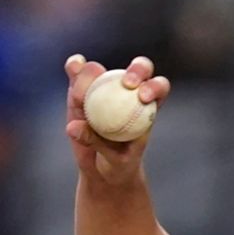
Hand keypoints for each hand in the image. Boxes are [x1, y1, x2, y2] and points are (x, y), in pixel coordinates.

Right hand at [64, 54, 170, 185]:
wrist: (102, 167)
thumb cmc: (117, 164)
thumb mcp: (114, 160)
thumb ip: (97, 142)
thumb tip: (74, 127)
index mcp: (148, 107)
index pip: (158, 89)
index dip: (154, 87)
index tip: (143, 97)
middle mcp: (128, 92)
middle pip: (139, 70)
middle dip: (137, 70)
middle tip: (127, 84)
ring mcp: (104, 87)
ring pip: (103, 70)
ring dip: (92, 75)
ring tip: (79, 98)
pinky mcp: (82, 88)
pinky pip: (78, 74)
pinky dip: (75, 68)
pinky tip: (73, 67)